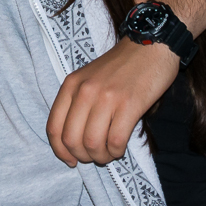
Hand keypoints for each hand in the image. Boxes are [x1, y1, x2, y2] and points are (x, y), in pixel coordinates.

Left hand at [47, 37, 178, 166]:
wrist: (151, 45)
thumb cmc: (121, 65)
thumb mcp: (89, 77)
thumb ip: (78, 103)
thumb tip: (74, 142)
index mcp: (71, 85)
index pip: (54, 127)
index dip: (60, 150)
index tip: (70, 160)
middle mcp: (85, 91)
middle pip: (72, 140)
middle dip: (82, 156)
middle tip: (95, 156)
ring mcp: (106, 97)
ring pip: (93, 144)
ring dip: (101, 156)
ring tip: (109, 153)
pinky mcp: (129, 104)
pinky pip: (116, 140)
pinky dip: (116, 151)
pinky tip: (120, 148)